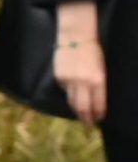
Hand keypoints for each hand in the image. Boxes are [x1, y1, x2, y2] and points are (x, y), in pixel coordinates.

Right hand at [54, 2, 104, 125]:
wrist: (75, 38)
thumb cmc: (93, 52)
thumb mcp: (102, 70)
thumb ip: (99, 86)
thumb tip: (96, 101)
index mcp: (98, 81)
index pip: (98, 105)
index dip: (98, 114)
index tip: (99, 119)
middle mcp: (83, 83)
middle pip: (83, 108)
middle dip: (86, 118)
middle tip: (88, 124)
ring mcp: (69, 81)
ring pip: (72, 102)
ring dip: (77, 111)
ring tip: (81, 115)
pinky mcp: (59, 78)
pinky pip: (65, 91)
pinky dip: (69, 95)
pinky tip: (73, 94)